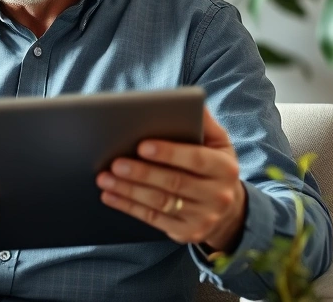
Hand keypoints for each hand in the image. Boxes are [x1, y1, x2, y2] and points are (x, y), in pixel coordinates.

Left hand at [96, 107, 245, 251]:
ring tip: (104, 178)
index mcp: (224, 168)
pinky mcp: (187, 233)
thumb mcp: (218, 144)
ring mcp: (203, 217)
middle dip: (141, 172)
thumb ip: (204, 123)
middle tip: (114, 162)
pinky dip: (128, 207)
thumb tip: (191, 99)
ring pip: (159, 202)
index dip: (168, 153)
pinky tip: (110, 195)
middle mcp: (218, 195)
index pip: (195, 158)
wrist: (229, 212)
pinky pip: (153, 219)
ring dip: (128, 190)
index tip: (142, 145)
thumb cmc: (214, 168)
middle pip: (173, 182)